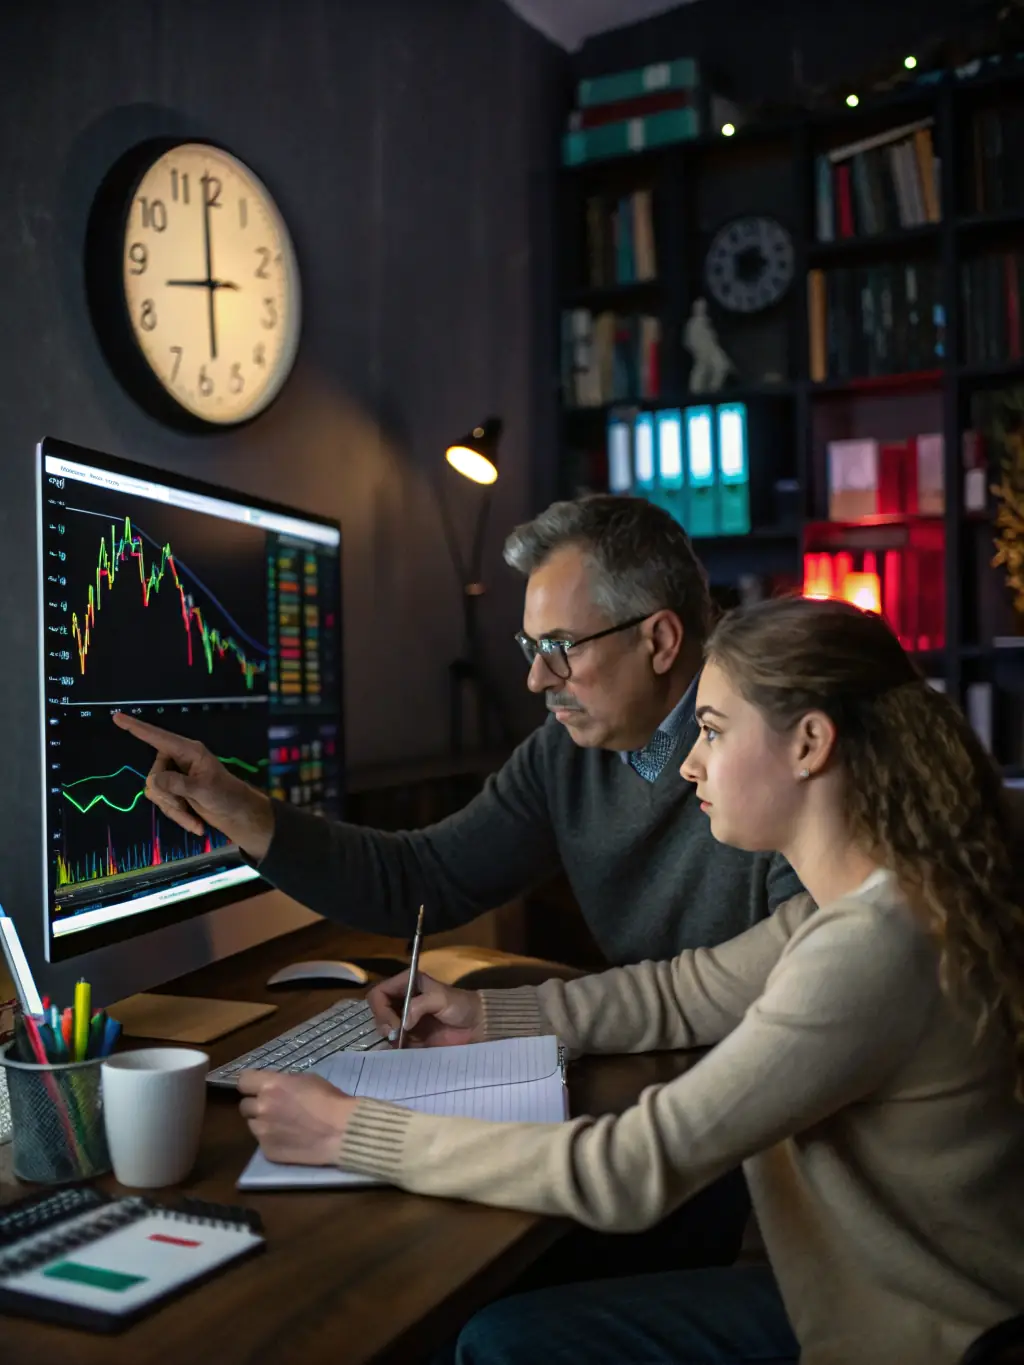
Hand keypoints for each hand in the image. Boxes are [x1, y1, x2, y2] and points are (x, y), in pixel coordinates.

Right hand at [112, 713, 274, 858]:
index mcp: (188, 751)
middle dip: (168, 796)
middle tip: (186, 805)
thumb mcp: (203, 790)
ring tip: (194, 817)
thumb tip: (154, 781)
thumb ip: (178, 784)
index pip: (158, 737)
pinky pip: (162, 803)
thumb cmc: (226, 796)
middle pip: (154, 775)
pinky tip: (195, 823)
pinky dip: (178, 816)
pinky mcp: (174, 791)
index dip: (137, 728)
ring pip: (156, 792)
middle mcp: (178, 760)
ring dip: (174, 809)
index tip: (117, 717)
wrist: (236, 815)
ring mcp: (175, 776)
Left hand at [237, 1070, 355, 1165]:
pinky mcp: (267, 1150)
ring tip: (283, 1125)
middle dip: (256, 1104)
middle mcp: (261, 1108)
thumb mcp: (306, 1080)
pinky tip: (289, 1138)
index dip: (250, 1083)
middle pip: (244, 1105)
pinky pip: (263, 1142)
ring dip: (263, 1123)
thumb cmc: (329, 1100)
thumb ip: (284, 1083)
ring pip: (252, 1125)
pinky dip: (272, 1139)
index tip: (258, 1087)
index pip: (243, 1081)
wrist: (341, 1131)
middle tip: (273, 1107)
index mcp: (270, 1086)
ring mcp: (262, 1132)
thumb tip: (275, 1088)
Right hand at [367, 969, 483, 1047]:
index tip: (394, 1023)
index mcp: (406, 984)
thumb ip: (419, 1005)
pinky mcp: (411, 1038)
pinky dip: (395, 1048)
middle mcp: (401, 1001)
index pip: (379, 993)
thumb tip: (402, 1024)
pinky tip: (403, 1050)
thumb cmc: (461, 1005)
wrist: (476, 1026)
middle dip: (384, 1023)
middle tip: (397, 1034)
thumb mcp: (441, 998)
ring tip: (402, 1042)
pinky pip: (394, 1043)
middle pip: (377, 1012)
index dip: (381, 1008)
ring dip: (389, 1036)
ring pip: (383, 1028)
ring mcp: (405, 1021)